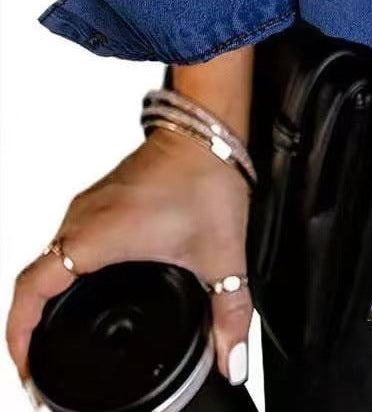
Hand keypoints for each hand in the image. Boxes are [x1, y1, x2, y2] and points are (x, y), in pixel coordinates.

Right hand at [6, 130, 252, 393]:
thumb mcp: (221, 255)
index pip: (32, 289)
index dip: (20, 333)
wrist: (210, 126)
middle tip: (39, 359)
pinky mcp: (101, 198)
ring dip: (46, 295)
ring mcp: (90, 206)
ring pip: (49, 257)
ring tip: (55, 330)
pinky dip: (65, 271)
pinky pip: (67, 240)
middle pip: (34, 279)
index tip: (28, 363)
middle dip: (29, 324)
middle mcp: (84, 219)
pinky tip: (85, 286)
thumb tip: (233, 356)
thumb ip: (230, 312)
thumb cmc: (207, 174)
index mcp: (98, 236)